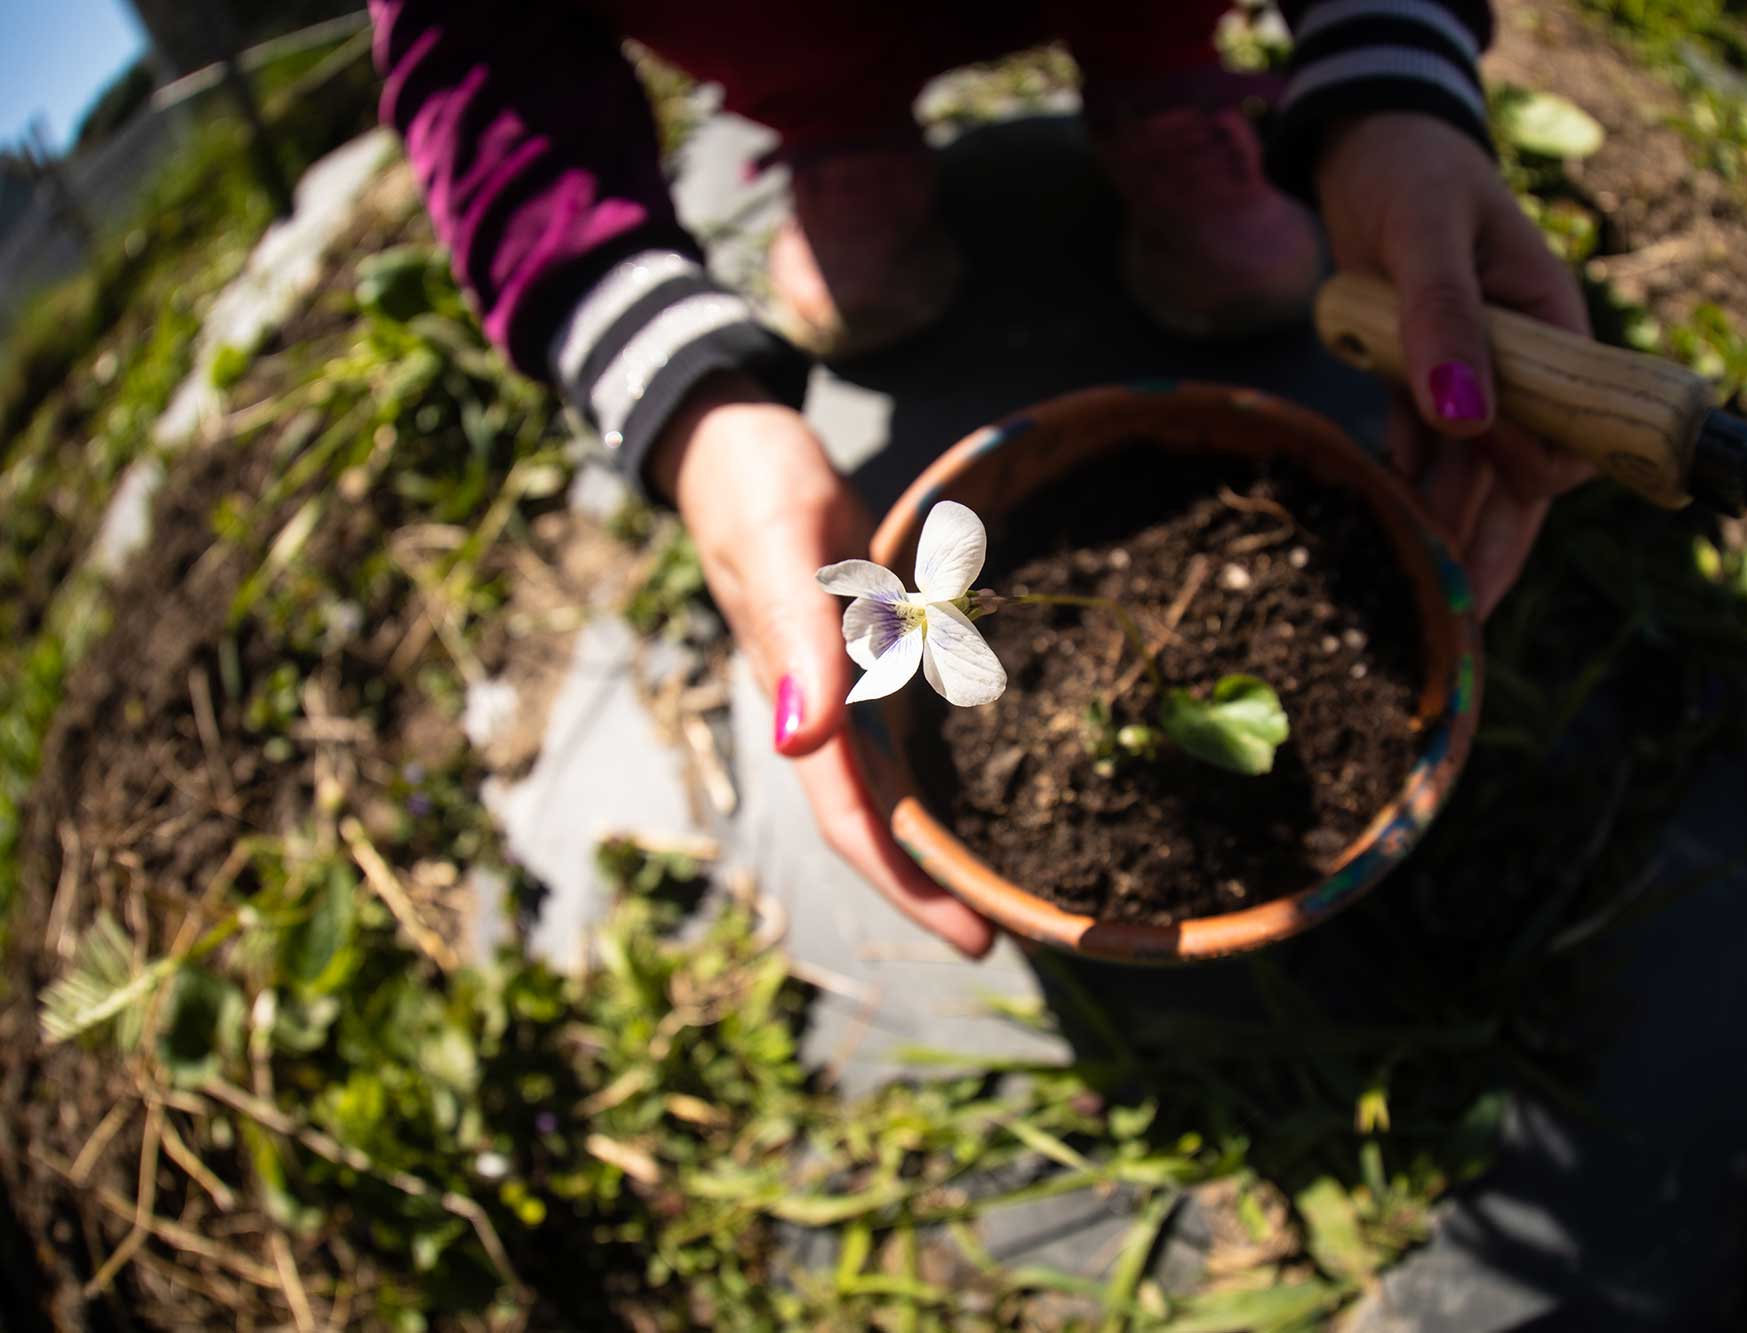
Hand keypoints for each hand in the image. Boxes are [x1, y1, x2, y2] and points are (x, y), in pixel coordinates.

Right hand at [652, 375, 995, 956]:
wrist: (735, 446)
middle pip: (878, 822)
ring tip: (1011, 877)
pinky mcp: (869, 650)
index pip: (853, 821)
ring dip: (942, 835)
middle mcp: (824, 712)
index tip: (975, 936)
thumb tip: (804, 745)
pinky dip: (948, 765)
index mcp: (800, 705)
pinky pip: (911, 729)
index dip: (910, 884)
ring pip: (896, 784)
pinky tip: (998, 778)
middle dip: (935, 882)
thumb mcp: (782, 549)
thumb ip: (797, 641)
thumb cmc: (757, 490)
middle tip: (1010, 931)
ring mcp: (845, 685)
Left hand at [1314, 113, 1593, 617]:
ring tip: (1416, 609)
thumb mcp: (1427, 236)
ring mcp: (1475, 384)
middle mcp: (1526, 371)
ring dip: (1444, 536)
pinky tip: (1383, 542)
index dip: (1536, 474)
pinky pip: (1421, 456)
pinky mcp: (1423, 388)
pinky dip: (1405, 493)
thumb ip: (1445, 318)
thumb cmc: (1414, 175)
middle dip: (1492, 548)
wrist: (1365, 150)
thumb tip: (1467, 418)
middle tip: (1458, 624)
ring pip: (1469, 482)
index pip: (1572, 436)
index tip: (1494, 508)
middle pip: (1520, 481)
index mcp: (1557, 332)